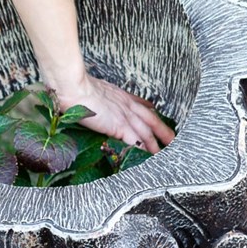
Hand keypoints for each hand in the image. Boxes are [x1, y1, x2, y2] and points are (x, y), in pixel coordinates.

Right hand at [55, 75, 174, 154]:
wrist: (75, 89)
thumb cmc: (77, 88)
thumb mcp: (93, 88)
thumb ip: (98, 95)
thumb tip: (91, 99)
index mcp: (121, 96)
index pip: (141, 104)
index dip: (149, 110)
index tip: (155, 114)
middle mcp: (127, 105)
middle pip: (151, 119)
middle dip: (162, 130)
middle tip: (171, 138)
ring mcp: (125, 116)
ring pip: (147, 132)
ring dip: (156, 144)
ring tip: (162, 154)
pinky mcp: (120, 127)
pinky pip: (136, 142)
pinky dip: (142, 151)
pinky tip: (146, 159)